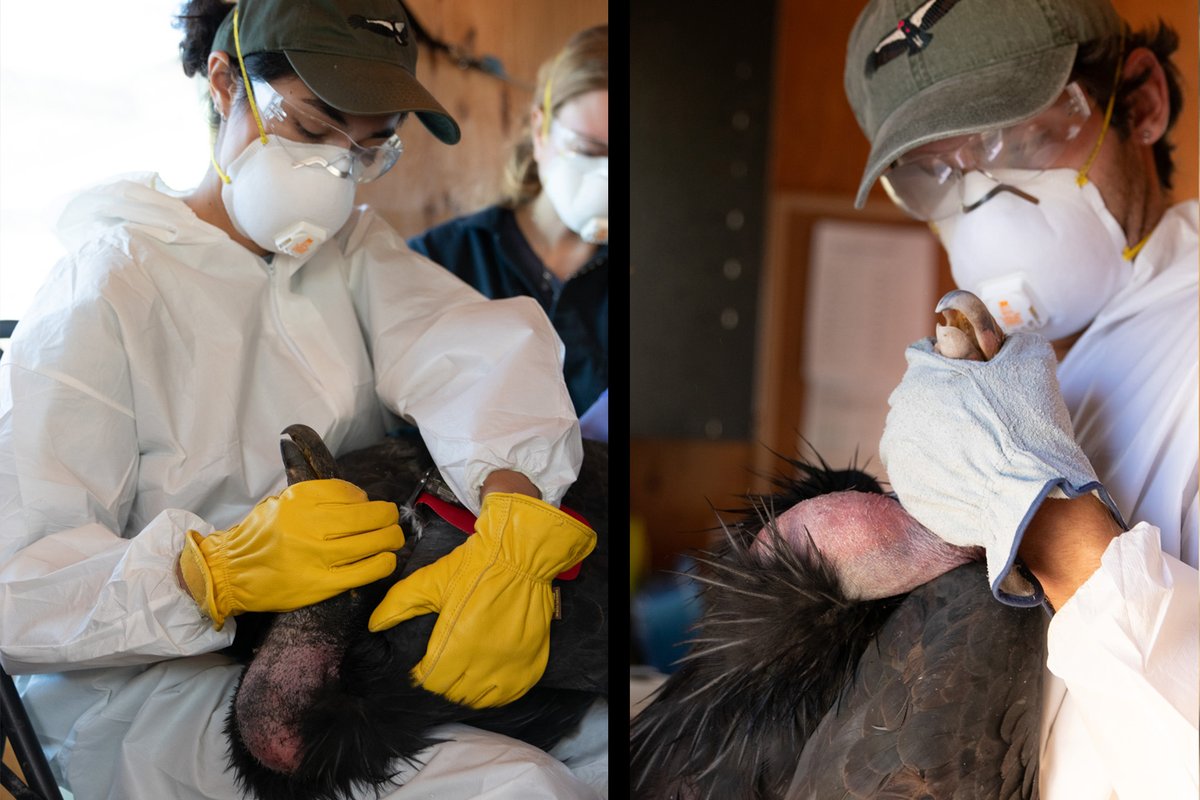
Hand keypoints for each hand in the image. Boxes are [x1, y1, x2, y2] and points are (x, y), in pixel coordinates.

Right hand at [179, 479, 403, 628]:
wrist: (231, 572)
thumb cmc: (260, 536)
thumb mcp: (281, 503)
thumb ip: (316, 497)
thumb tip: (359, 499)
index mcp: (299, 501)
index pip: (350, 493)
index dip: (365, 499)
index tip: (367, 504)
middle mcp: (310, 525)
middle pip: (368, 515)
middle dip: (388, 516)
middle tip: (392, 519)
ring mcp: (317, 556)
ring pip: (373, 542)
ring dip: (391, 538)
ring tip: (394, 538)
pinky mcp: (321, 584)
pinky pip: (366, 571)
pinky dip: (383, 564)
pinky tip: (386, 560)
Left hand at [368, 492, 595, 707]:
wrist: (522, 555)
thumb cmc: (477, 566)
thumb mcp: (431, 580)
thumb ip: (399, 604)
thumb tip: (374, 625)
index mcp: (456, 642)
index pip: (430, 680)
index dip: (421, 674)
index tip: (421, 665)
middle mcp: (483, 660)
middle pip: (454, 692)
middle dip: (442, 682)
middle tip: (441, 668)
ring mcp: (510, 663)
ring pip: (481, 699)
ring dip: (467, 692)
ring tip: (462, 677)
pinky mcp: (531, 661)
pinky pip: (510, 694)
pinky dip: (496, 694)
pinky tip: (488, 683)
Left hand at [879, 333, 1122, 604]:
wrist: (1027, 497)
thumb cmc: (1028, 425)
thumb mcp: (1033, 364)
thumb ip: (1016, 343)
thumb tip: (1010, 342)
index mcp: (919, 377)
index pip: (926, 356)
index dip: (954, 363)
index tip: (976, 378)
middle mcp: (899, 414)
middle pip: (921, 398)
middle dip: (946, 403)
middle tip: (983, 420)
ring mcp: (897, 455)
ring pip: (918, 436)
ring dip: (941, 439)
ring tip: (979, 452)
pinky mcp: (905, 489)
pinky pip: (921, 471)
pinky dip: (940, 471)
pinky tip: (970, 477)